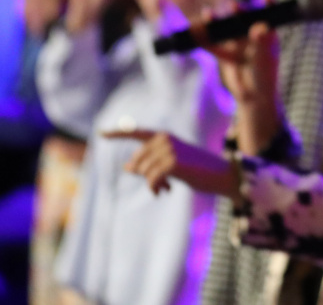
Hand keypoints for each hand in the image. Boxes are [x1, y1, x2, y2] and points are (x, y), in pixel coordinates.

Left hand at [105, 129, 239, 199]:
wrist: (221, 174)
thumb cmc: (197, 170)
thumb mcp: (170, 166)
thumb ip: (150, 163)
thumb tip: (126, 167)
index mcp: (164, 136)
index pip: (136, 132)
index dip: (117, 133)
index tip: (100, 133)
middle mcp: (164, 139)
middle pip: (137, 161)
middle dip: (143, 175)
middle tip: (158, 186)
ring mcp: (168, 149)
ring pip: (143, 171)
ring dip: (152, 183)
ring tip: (164, 188)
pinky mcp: (172, 162)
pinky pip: (151, 179)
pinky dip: (155, 187)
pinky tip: (166, 190)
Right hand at [203, 2, 281, 155]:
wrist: (253, 96)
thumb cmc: (265, 74)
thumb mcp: (265, 57)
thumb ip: (261, 42)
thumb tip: (259, 28)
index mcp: (266, 33)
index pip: (268, 13)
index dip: (267, 1)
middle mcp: (251, 34)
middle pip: (242, 18)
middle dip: (237, 11)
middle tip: (233, 5)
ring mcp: (237, 43)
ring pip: (224, 28)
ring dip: (215, 21)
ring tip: (208, 13)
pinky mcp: (224, 54)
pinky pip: (212, 45)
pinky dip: (203, 40)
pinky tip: (193, 33)